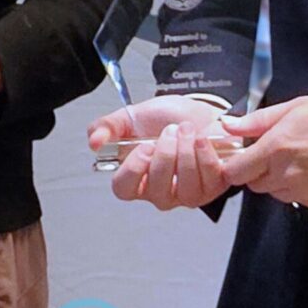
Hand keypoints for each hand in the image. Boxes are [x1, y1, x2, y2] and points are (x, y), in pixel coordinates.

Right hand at [90, 96, 239, 209]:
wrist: (199, 112)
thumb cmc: (167, 119)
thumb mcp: (131, 117)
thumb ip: (107, 127)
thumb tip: (94, 142)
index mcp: (136, 177)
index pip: (124, 190)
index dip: (134, 171)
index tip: (144, 146)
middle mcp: (160, 192)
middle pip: (157, 191)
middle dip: (166, 155)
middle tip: (170, 131)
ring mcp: (187, 194)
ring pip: (185, 189)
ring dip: (187, 153)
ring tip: (186, 130)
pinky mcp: (213, 188)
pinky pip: (209, 180)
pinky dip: (205, 155)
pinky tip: (201, 139)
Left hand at [221, 93, 307, 211]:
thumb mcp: (298, 106)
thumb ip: (259, 120)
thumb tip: (229, 126)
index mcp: (277, 149)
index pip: (235, 172)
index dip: (235, 165)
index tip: (241, 158)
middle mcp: (288, 175)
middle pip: (255, 184)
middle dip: (260, 171)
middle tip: (280, 152)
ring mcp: (307, 193)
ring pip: (278, 193)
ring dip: (283, 181)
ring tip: (306, 159)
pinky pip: (302, 200)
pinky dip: (305, 189)